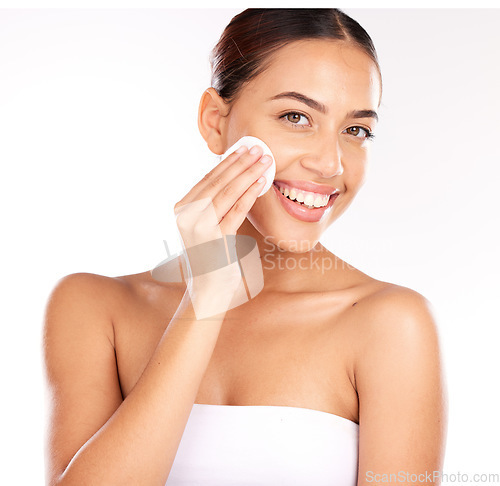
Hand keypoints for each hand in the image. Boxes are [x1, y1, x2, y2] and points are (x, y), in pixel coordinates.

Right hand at [174, 145, 271, 317]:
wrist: (206, 290)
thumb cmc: (211, 257)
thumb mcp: (206, 226)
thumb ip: (213, 204)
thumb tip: (235, 176)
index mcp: (181, 209)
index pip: (208, 180)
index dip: (228, 163)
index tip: (245, 150)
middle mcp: (185, 215)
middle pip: (218, 182)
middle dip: (241, 163)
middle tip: (259, 149)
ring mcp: (197, 227)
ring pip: (227, 193)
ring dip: (248, 174)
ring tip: (264, 161)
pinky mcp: (213, 239)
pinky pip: (235, 211)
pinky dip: (249, 195)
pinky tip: (261, 183)